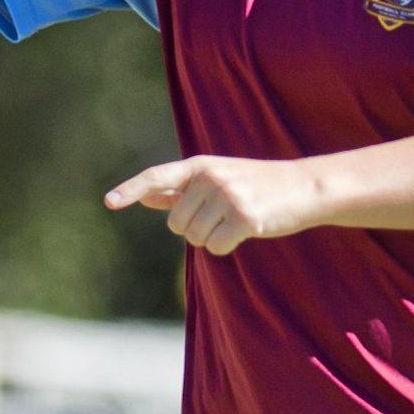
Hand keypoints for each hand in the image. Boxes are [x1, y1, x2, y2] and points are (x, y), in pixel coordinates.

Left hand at [104, 154, 321, 253]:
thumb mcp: (217, 179)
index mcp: (200, 165)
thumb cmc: (256, 186)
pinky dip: (226, 247)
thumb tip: (145, 198)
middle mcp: (211, 177)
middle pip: (176, 224)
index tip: (109, 202)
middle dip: (195, 228)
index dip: (131, 189)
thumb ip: (180, 189)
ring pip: (195, 238)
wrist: (303, 187)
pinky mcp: (245, 218)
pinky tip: (246, 231)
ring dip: (212, 238)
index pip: (158, 177)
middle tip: (223, 215)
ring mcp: (228, 196)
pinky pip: (215, 248)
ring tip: (236, 220)